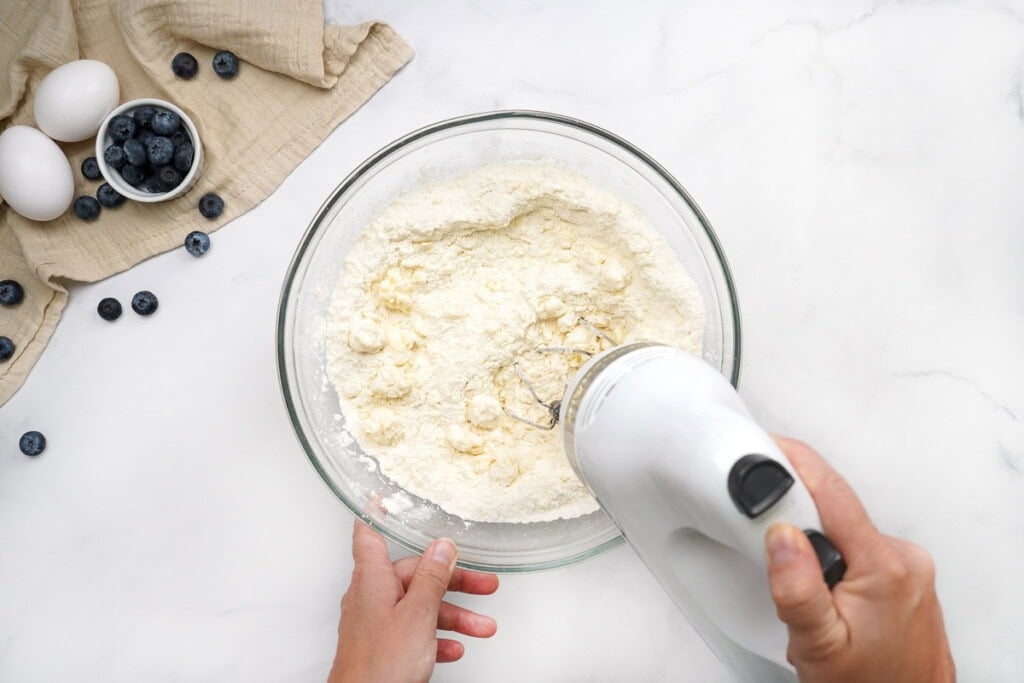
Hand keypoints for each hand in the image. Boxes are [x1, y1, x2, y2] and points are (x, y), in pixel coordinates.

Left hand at [328, 520, 498, 682]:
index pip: (369, 534)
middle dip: (452, 582)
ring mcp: (375, 624)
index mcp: (372, 580)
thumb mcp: (418, 614)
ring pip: (419, 608)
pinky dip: (435, 638)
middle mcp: (370, 597)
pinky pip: (413, 634)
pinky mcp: (381, 648)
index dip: (376, 514)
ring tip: (482, 627)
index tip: (382, 497)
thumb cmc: (380, 666)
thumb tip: (442, 547)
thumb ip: (432, 578)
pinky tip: (453, 647)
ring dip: (453, 615)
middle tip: (484, 584)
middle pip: (413, 576)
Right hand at [765, 437, 954, 681]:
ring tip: (803, 589)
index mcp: (885, 566)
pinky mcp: (905, 575)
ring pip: (843, 528)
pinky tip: (826, 592)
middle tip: (770, 550)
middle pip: (833, 507)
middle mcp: (903, 558)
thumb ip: (797, 589)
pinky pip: (856, 546)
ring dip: (814, 545)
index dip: (792, 462)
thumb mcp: (819, 645)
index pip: (831, 490)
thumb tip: (780, 536)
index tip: (759, 447)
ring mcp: (907, 566)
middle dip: (795, 521)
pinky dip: (833, 558)